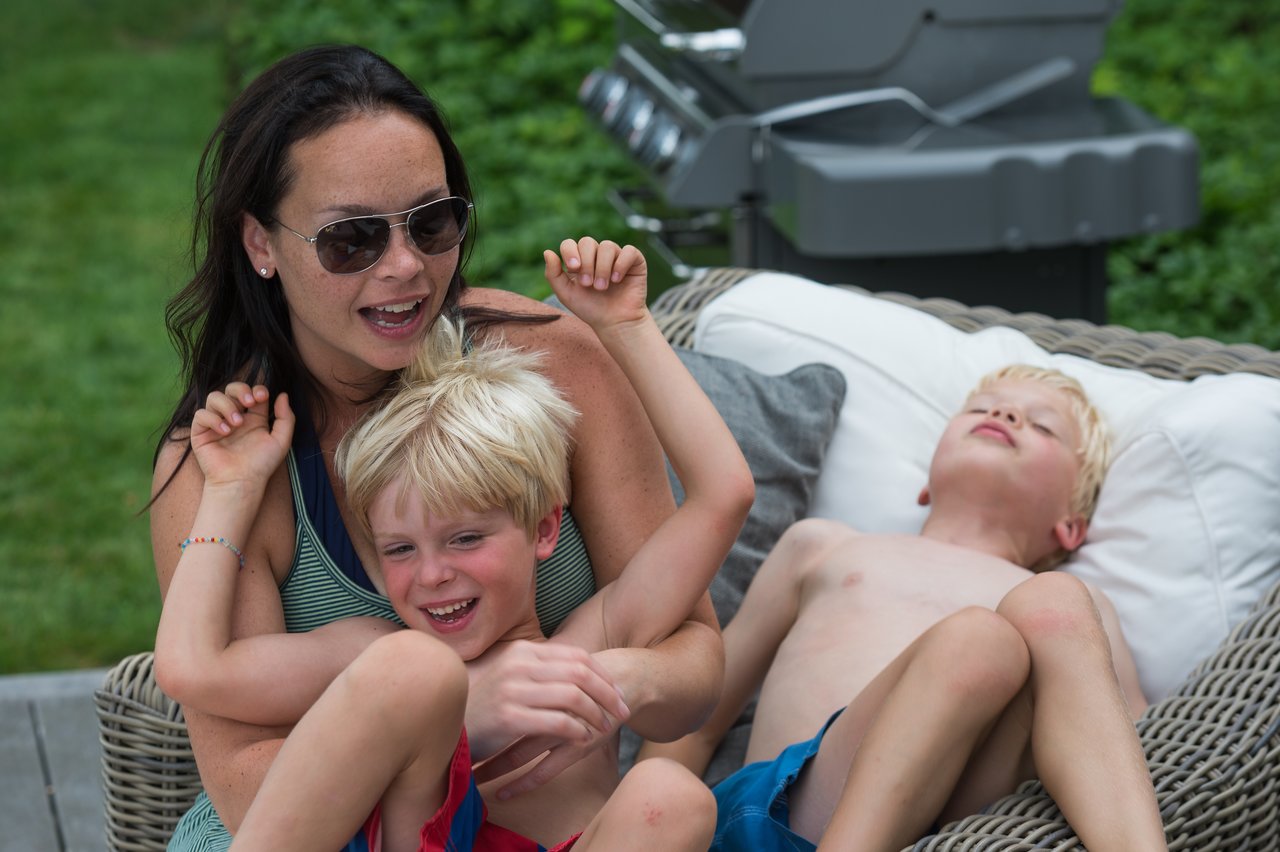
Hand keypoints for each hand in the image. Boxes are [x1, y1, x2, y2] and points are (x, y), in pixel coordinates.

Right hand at [190, 383, 293, 490]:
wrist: (242, 482)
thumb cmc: (261, 465)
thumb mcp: (281, 440)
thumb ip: (286, 418)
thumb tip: (283, 395)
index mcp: (253, 418)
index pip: (251, 392)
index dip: (256, 389)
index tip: (262, 397)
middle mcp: (234, 417)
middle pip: (231, 388)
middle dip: (240, 389)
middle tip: (249, 402)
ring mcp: (216, 423)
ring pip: (214, 397)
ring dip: (228, 405)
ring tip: (237, 423)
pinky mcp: (201, 432)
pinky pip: (201, 414)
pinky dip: (213, 419)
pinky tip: (225, 431)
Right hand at [465, 640, 629, 793]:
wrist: (447, 729)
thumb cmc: (486, 708)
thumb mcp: (512, 679)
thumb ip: (539, 672)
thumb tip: (580, 673)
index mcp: (523, 652)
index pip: (576, 656)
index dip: (603, 675)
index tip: (617, 693)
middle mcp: (518, 665)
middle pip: (580, 673)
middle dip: (608, 693)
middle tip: (624, 711)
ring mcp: (512, 689)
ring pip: (573, 696)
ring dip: (596, 714)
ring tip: (606, 728)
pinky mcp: (509, 717)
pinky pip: (558, 722)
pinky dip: (577, 731)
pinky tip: (584, 740)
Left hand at [543, 237, 648, 331]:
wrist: (615, 322)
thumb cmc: (590, 309)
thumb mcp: (566, 294)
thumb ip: (553, 275)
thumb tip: (547, 252)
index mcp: (579, 259)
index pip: (570, 243)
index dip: (570, 252)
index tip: (573, 269)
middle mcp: (597, 255)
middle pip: (587, 242)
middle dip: (586, 263)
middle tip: (588, 284)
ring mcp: (616, 256)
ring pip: (607, 246)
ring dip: (602, 268)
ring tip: (602, 287)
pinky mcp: (634, 261)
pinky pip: (629, 251)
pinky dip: (621, 264)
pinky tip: (617, 280)